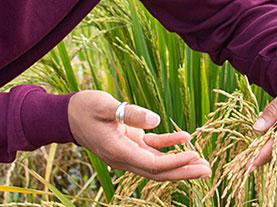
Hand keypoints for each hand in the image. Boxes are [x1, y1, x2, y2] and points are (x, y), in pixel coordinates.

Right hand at [68, 90, 210, 180]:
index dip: (174, 162)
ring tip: (203, 162)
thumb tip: (155, 119)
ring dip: (180, 162)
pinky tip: (186, 137)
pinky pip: (153, 148)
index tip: (194, 157)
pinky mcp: (130, 143)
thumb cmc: (84, 108)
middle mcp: (125, 158)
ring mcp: (128, 152)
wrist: (67, 115)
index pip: (152, 164)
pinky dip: (169, 144)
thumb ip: (128, 112)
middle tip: (208, 171)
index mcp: (119, 152)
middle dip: (184, 171)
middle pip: (159, 171)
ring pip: (158, 163)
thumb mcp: (105, 106)